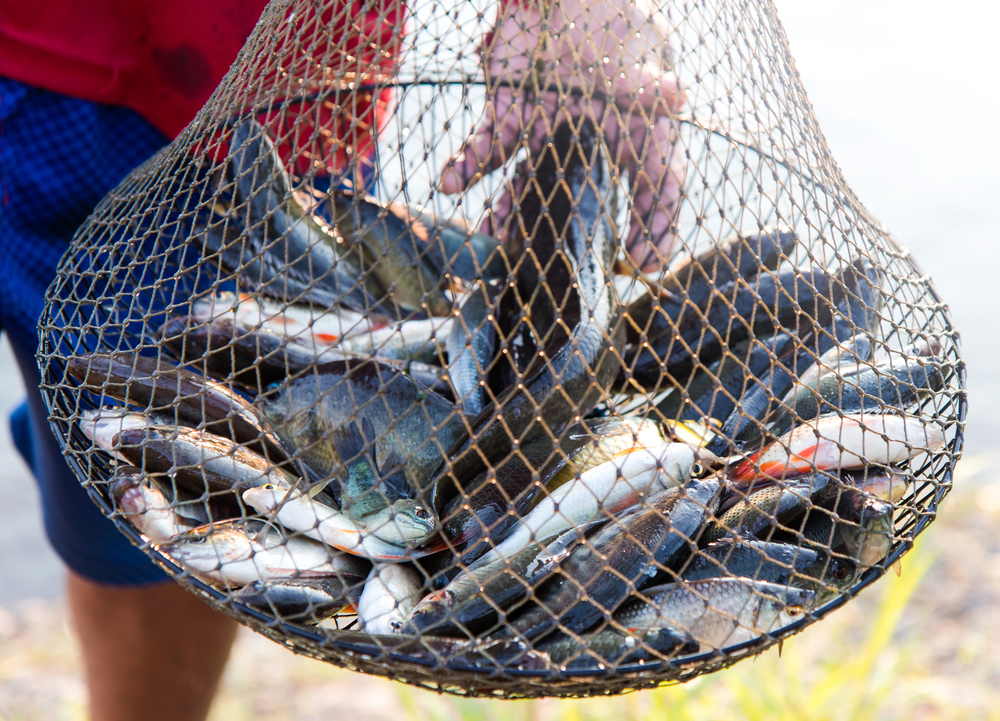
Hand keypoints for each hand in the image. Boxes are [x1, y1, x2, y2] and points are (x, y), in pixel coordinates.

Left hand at [439, 0, 686, 270]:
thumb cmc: (614, 17)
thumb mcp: (638, 50)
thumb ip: (646, 81)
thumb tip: (674, 95)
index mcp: (638, 132)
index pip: (658, 188)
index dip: (656, 227)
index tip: (646, 262)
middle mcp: (593, 145)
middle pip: (586, 202)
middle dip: (569, 239)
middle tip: (556, 272)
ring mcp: (549, 135)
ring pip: (530, 188)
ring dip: (509, 216)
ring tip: (495, 240)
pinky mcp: (509, 117)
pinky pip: (487, 149)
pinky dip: (466, 165)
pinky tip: (450, 182)